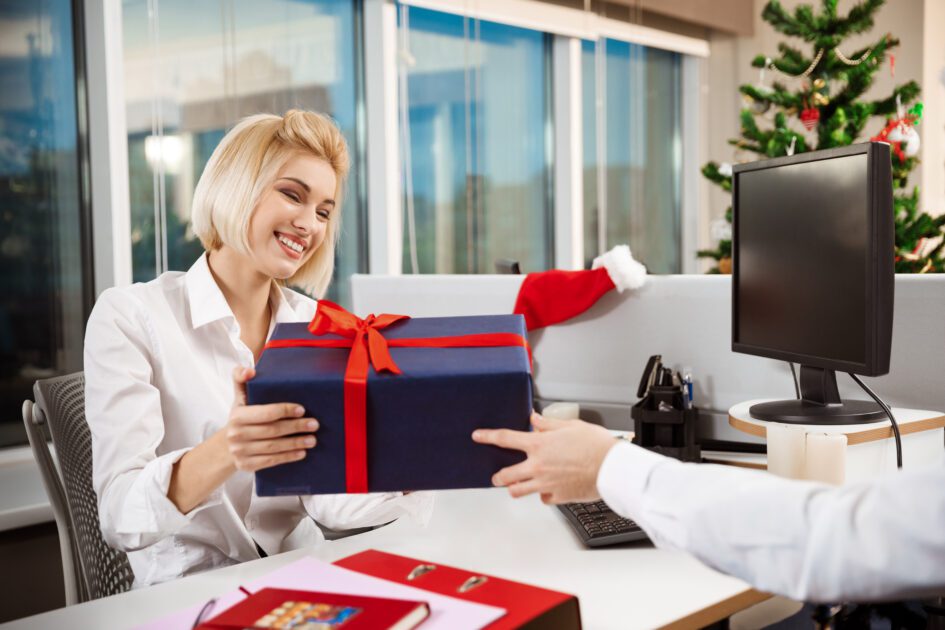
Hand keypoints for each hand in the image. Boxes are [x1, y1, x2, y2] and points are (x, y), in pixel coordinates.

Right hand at [224, 367, 318, 471]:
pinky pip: (270, 461)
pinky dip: (287, 457)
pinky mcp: (245, 465)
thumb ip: (241, 378)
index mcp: (237, 415)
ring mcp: (239, 451)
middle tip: (314, 424)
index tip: (302, 409)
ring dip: (296, 443)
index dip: (285, 411)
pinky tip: (301, 453)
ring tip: (312, 439)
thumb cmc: (242, 417)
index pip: (266, 413)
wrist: (227, 445)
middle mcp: (236, 434)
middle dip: (296, 427)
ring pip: (273, 447)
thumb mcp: (239, 397)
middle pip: (272, 430)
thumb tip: (249, 370)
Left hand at [472, 413, 616, 503]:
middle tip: (497, 476)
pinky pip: (542, 498)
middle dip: (498, 476)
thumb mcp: (571, 426)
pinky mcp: (557, 497)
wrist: (612, 468)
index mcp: (540, 445)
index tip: (478, 436)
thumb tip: (535, 419)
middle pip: (505, 474)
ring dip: (515, 488)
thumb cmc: (596, 446)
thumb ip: (548, 424)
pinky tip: (548, 489)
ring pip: (518, 491)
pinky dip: (543, 494)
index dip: (488, 436)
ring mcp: (545, 484)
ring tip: (517, 485)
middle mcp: (538, 466)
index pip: (505, 438)